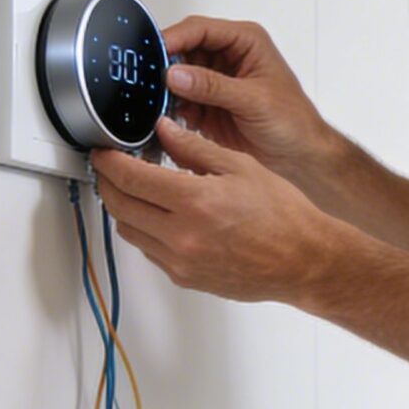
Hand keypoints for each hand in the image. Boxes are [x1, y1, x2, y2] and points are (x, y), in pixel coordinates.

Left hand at [88, 116, 352, 303]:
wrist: (304, 260)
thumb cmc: (284, 215)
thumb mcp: (241, 167)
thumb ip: (195, 148)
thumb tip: (164, 131)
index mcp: (194, 201)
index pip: (130, 178)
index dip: (109, 162)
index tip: (103, 153)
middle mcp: (181, 235)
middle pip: (119, 206)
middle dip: (108, 183)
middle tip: (110, 169)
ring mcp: (180, 261)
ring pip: (129, 231)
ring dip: (124, 208)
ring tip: (137, 191)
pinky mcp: (185, 278)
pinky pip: (150, 251)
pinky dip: (146, 230)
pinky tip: (162, 217)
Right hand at [157, 16, 334, 174]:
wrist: (300, 157)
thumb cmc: (294, 122)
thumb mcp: (254, 100)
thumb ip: (213, 86)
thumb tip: (177, 74)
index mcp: (246, 42)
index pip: (201, 29)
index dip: (175, 38)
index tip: (155, 52)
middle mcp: (228, 57)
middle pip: (183, 49)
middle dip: (165, 65)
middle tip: (150, 81)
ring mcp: (215, 80)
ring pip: (176, 75)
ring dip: (166, 89)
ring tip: (159, 102)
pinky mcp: (207, 104)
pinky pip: (179, 99)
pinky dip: (171, 108)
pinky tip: (170, 117)